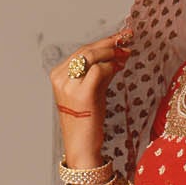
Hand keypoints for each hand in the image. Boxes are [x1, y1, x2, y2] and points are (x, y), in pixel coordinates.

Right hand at [49, 25, 133, 165]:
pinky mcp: (82, 94)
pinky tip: (120, 67)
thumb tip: (118, 56)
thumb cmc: (87, 123)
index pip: (81, 52)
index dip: (102, 42)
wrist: (82, 147)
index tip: (119, 37)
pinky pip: (99, 70)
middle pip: (86, 51)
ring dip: (112, 52)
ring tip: (126, 52)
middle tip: (127, 39)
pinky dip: (111, 66)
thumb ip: (101, 73)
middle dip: (109, 43)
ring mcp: (69, 86)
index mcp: (58, 76)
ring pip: (91, 56)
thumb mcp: (92, 92)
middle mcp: (61, 79)